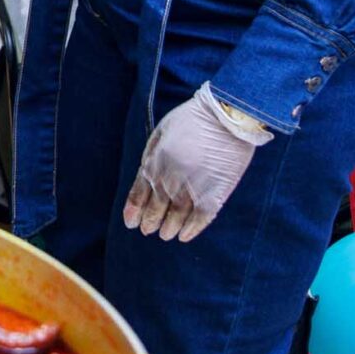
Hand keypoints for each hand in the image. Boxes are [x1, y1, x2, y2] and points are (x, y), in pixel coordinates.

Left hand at [122, 85, 270, 241]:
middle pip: (155, 209)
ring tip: (165, 235)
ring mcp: (190, 190)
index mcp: (152, 164)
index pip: (138, 194)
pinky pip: (199, 219)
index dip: (134, 211)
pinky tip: (185, 236)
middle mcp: (168, 181)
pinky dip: (191, 229)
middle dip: (149, 222)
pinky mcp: (213, 195)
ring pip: (175, 217)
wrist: (223, 117)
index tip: (130, 223)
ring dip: (168, 228)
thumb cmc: (190, 119)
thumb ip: (151, 155)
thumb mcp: (159, 132)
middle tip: (147, 230)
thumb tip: (146, 173)